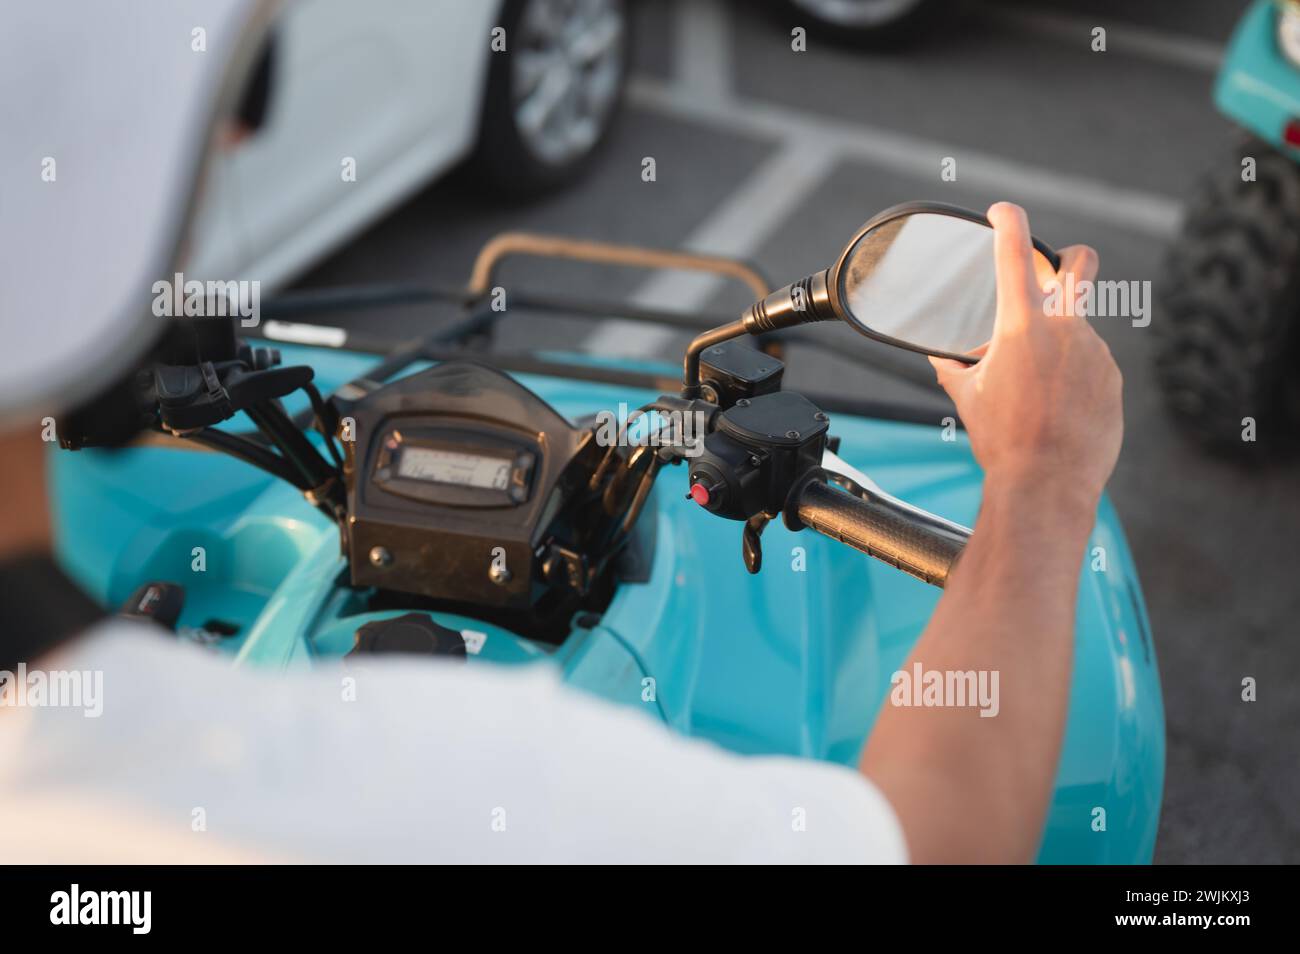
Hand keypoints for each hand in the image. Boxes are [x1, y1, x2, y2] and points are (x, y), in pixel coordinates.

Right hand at [929, 202, 1122, 506]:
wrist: (1048, 484)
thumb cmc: (1002, 442)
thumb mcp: (968, 399)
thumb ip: (954, 369)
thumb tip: (941, 359)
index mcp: (1022, 326)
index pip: (1015, 252)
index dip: (1008, 220)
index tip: (1002, 211)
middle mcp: (1065, 329)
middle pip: (1081, 264)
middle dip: (1070, 256)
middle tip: (1055, 268)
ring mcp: (1095, 353)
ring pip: (1078, 329)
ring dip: (1058, 344)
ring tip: (1036, 390)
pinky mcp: (1112, 380)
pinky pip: (1091, 365)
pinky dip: (1072, 377)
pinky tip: (1057, 408)